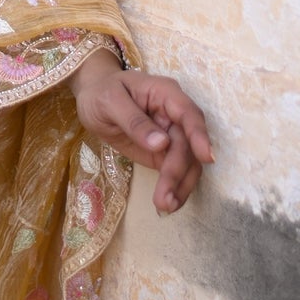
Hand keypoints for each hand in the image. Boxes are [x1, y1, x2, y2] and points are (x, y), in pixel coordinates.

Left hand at [69, 50, 214, 214]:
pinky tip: (167, 204)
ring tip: (166, 207)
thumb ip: (134, 121)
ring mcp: (172, 134)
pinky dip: (175, 187)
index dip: (199, 136)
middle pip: (187, 145)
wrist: (94, 98)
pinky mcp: (164, 153)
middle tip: (165, 199)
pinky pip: (177, 170)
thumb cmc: (102, 92)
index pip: (188, 113)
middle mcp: (174, 115)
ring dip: (181, 185)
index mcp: (165, 93)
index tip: (206, 159)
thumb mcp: (110, 102)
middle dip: (178, 172)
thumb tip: (162, 143)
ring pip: (188, 162)